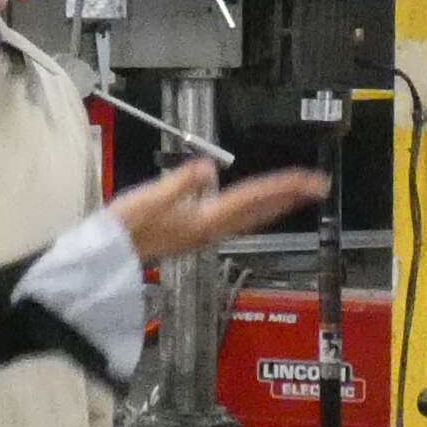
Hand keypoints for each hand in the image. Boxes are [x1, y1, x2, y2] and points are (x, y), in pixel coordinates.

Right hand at [105, 156, 329, 264]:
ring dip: (275, 204)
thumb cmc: (124, 229)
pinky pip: (236, 219)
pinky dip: (254, 208)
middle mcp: (211, 230)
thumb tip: (209, 169)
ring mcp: (204, 234)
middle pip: (259, 210)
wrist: (108, 257)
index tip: (309, 180)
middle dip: (289, 196)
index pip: (252, 199)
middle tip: (318, 185)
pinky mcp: (195, 233)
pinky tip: (254, 204)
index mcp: (205, 221)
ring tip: (296, 193)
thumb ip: (180, 184)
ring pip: (251, 217)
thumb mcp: (148, 200)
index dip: (282, 187)